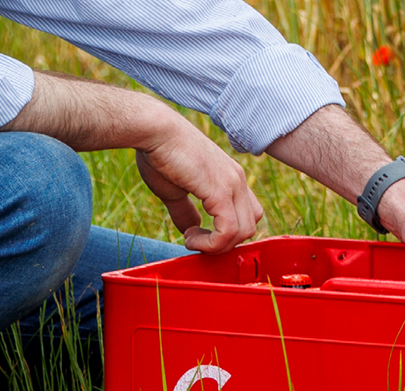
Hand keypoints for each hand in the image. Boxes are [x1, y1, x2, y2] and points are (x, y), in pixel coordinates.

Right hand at [134, 127, 260, 252]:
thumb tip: (190, 230)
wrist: (154, 130)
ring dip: (217, 246)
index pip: (247, 214)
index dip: (228, 232)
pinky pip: (229, 231)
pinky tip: (191, 238)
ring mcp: (232, 184)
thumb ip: (185, 211)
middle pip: (250, 226)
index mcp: (231, 177)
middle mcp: (238, 180)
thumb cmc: (159, 153)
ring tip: (191, 240)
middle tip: (196, 241)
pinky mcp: (220, 190)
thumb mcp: (175, 190)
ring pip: (244, 232)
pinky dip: (212, 244)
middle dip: (225, 243)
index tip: (199, 235)